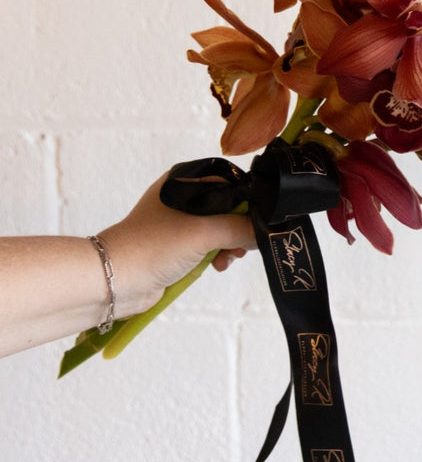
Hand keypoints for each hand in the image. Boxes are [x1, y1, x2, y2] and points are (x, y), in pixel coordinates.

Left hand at [95, 174, 256, 317]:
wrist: (114, 280)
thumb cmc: (155, 246)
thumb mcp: (205, 232)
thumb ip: (241, 228)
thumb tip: (266, 231)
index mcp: (185, 180)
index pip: (231, 182)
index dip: (248, 201)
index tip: (257, 221)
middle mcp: (183, 196)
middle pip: (229, 206)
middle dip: (240, 227)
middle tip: (243, 244)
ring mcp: (179, 222)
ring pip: (221, 227)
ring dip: (230, 244)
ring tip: (228, 258)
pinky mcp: (178, 245)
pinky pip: (209, 244)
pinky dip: (218, 254)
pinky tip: (217, 265)